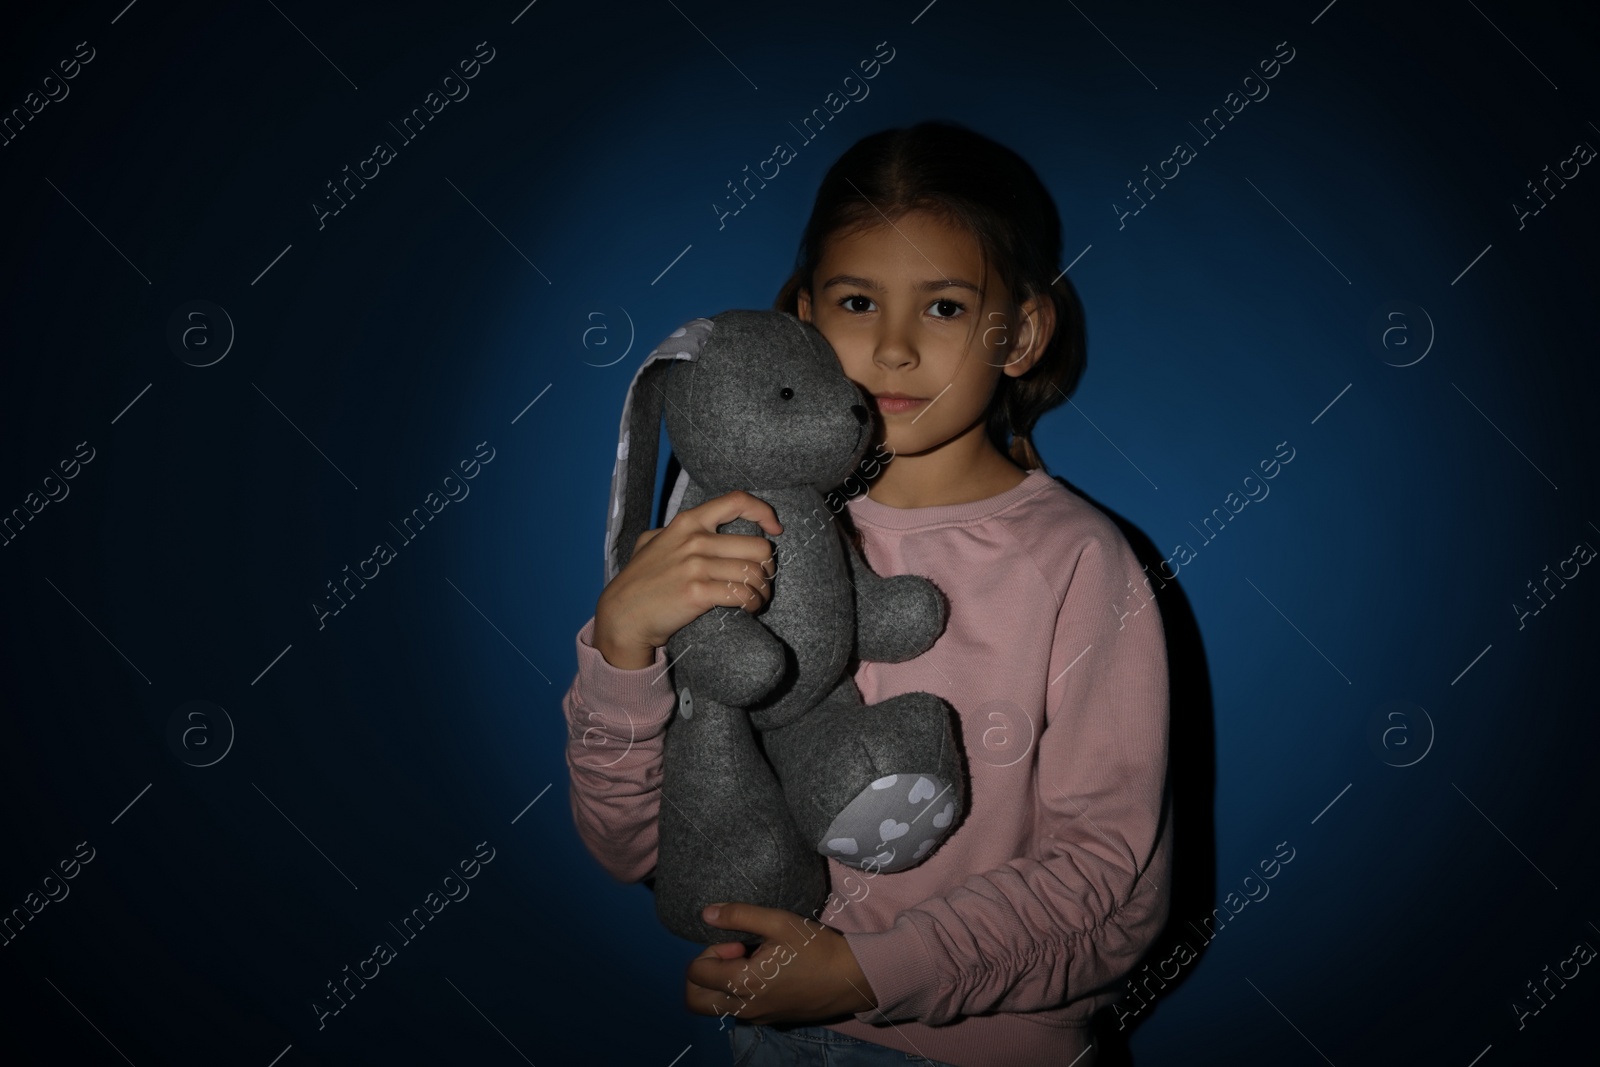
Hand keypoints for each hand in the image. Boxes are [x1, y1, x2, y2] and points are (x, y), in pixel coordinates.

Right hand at [595, 491, 782, 668]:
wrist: (622, 614)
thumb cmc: (639, 580)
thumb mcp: (651, 541)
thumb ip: (676, 530)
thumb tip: (704, 525)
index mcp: (688, 522)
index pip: (736, 501)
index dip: (764, 512)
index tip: (775, 529)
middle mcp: (694, 539)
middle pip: (758, 546)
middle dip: (768, 567)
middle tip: (762, 580)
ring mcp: (695, 566)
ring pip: (754, 573)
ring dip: (763, 591)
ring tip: (757, 599)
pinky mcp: (697, 593)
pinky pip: (742, 594)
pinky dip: (753, 603)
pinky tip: (749, 609)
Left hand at [683, 902, 877, 1025]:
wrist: (851, 978)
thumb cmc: (816, 948)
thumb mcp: (780, 922)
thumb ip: (739, 916)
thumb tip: (706, 913)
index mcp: (744, 983)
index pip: (696, 972)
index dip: (710, 951)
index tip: (738, 943)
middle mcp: (744, 1007)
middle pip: (694, 1000)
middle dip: (703, 973)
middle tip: (731, 956)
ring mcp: (756, 1017)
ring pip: (715, 1007)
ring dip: (720, 983)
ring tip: (750, 962)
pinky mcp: (768, 1020)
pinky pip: (737, 1009)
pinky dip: (738, 992)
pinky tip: (765, 972)